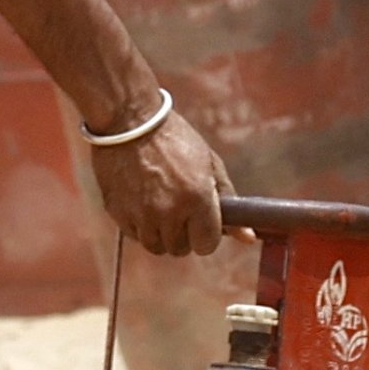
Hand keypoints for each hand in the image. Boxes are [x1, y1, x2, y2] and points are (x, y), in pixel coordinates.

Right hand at [87, 103, 230, 256]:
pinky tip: (140, 200)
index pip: (207, 245)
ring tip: (158, 203)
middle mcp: (170, 212)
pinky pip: (134, 235)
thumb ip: (229, 200)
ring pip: (156, 246)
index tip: (201, 222)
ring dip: (160, 232)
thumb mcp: (209, 163)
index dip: (206, 235)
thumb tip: (249, 237)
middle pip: (180, 248)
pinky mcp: (118, 213)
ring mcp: (141, 215)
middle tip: (178, 208)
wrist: (128, 121)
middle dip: (182, 233)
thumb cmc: (174, 138)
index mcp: (197, 198)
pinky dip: (139, 225)